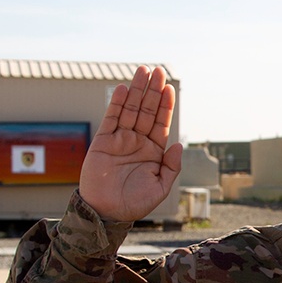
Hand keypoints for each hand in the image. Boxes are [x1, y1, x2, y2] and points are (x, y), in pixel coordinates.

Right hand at [79, 65, 182, 221]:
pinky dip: (117, 104)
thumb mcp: (161, 187)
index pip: (161, 123)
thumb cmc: (135, 203)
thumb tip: (178, 144)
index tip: (170, 88)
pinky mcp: (103, 141)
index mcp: (154, 151)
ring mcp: (121, 140)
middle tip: (158, 70)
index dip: (165, 105)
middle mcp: (138, 141)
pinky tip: (123, 89)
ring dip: (137, 91)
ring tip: (143, 71)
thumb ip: (171, 166)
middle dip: (153, 91)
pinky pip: (111, 119)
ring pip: (130, 110)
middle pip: (147, 110)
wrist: (107, 212)